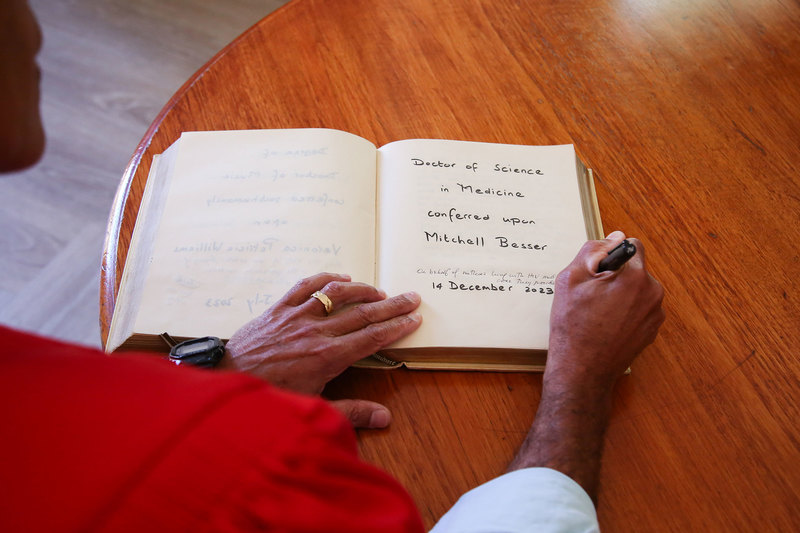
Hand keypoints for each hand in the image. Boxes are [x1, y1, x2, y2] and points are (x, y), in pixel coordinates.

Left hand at [220, 272, 421, 426]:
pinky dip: (325, 279)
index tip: (414, 319)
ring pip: (337, 294)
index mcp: (328, 357)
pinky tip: (340, 278)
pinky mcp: (278, 308)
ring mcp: (296, 316)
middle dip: (391, 305)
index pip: (372, 338)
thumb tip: (385, 418)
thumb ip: (351, 412)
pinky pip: (305, 286)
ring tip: (380, 291)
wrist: (227, 382)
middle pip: (362, 313)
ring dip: (362, 289)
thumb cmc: (269, 398)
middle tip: (412, 297)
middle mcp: (316, 332)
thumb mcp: (312, 409)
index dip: (396, 327)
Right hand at [508, 232, 663, 499]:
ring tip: (596, 313)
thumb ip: (593, 251)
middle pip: (635, 268)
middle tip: (591, 296)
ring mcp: (654, 314)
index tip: (595, 273)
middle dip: (615, 275)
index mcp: (636, 277)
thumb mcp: (571, 279)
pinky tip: (605, 325)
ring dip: (620, 293)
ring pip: (637, 289)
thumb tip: (614, 237)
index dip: (610, 255)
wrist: (582, 371)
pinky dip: (624, 311)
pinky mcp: (651, 330)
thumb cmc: (573, 326)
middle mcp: (653, 293)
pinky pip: (639, 308)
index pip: (631, 245)